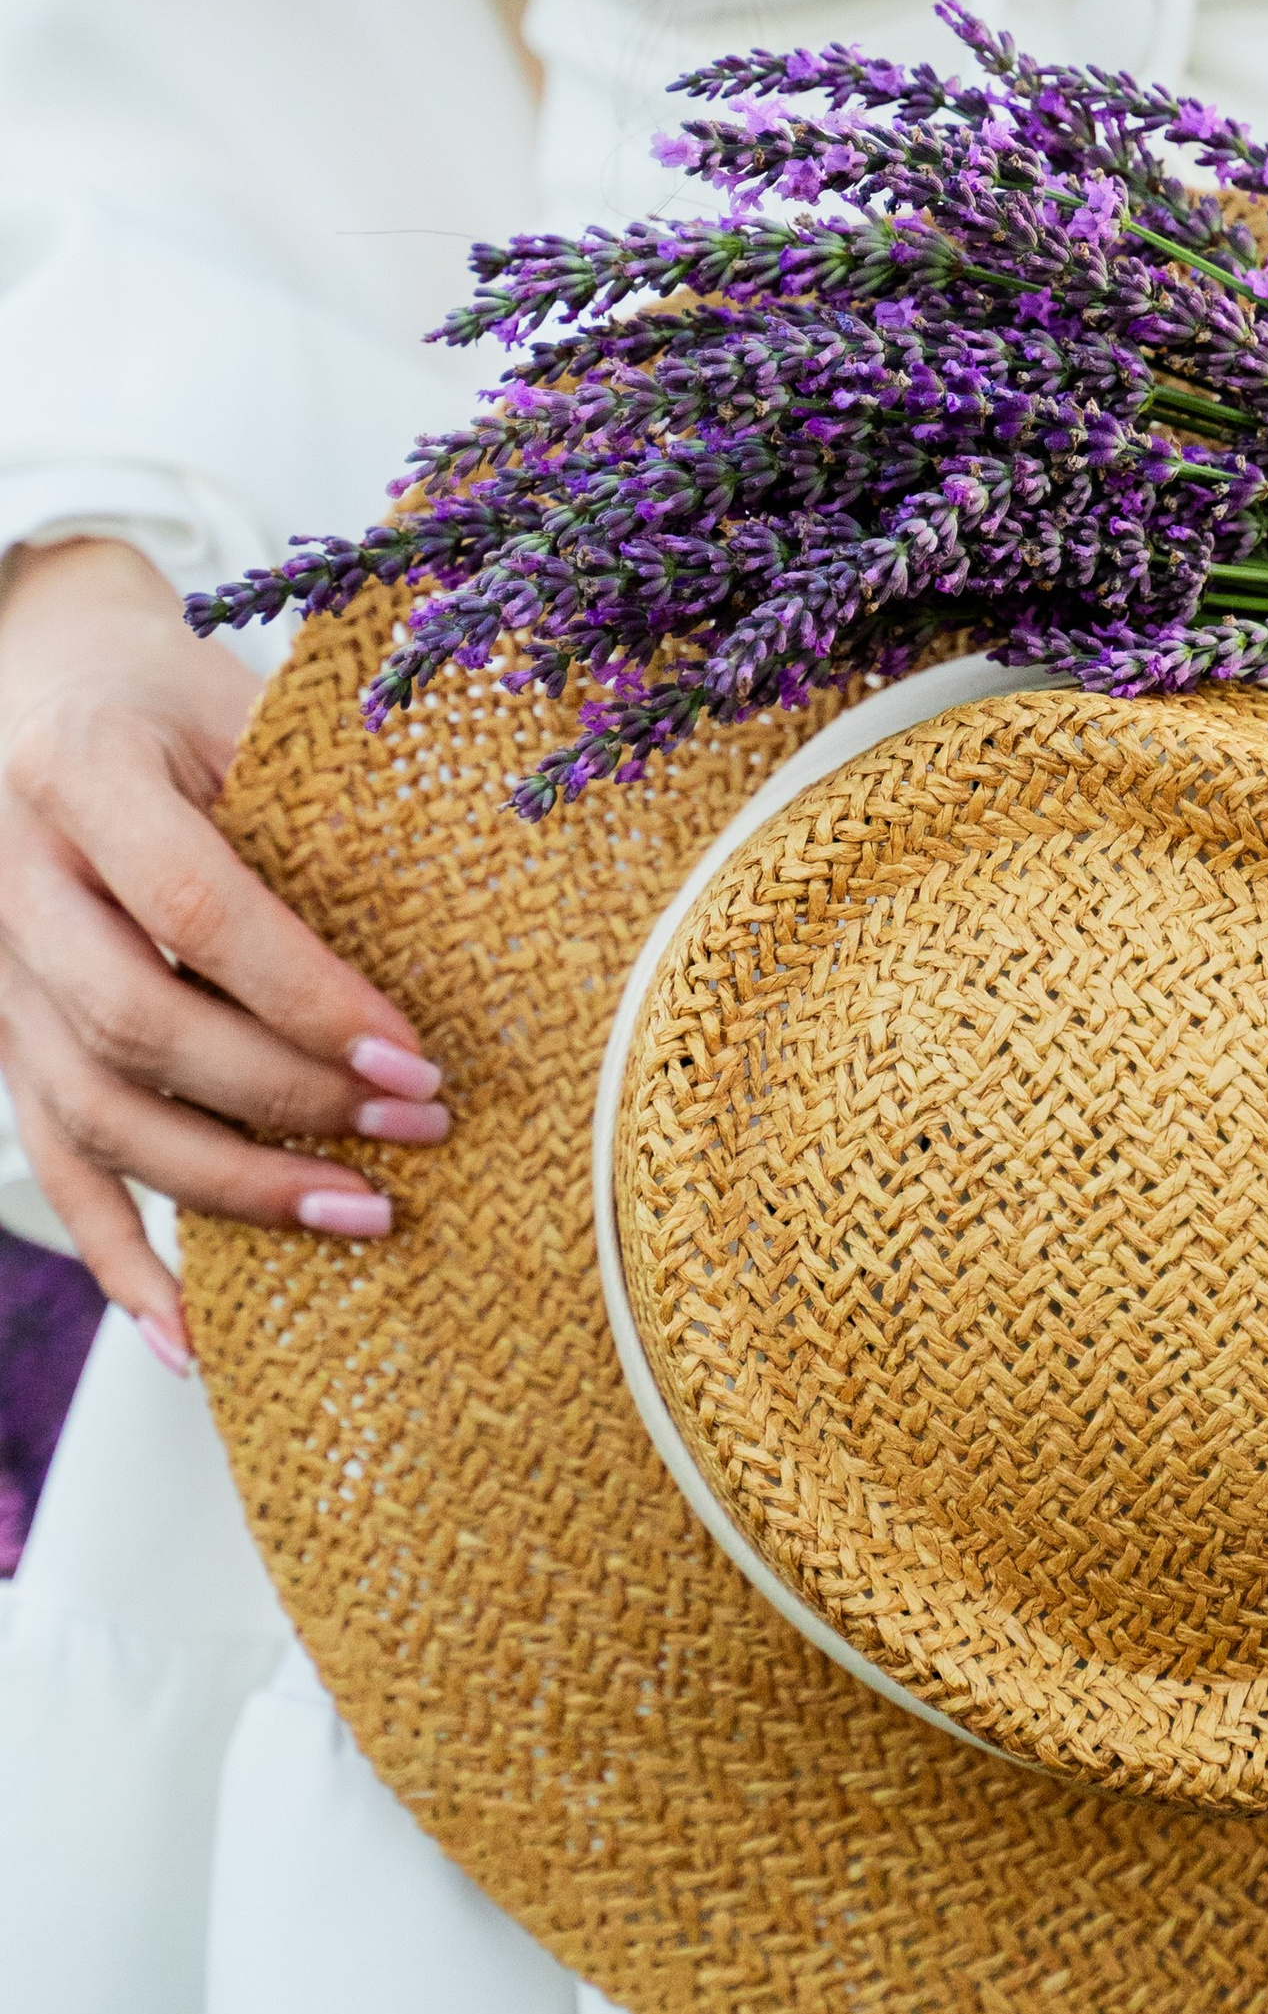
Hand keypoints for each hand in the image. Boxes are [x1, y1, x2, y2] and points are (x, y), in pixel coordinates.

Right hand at [0, 538, 445, 1360]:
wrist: (30, 677)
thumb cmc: (164, 693)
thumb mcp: (238, 704)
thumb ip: (323, 800)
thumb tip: (475, 915)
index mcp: (82, 774)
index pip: (196, 906)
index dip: (307, 995)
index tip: (416, 1056)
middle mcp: (9, 878)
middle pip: (138, 1025)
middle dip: (287, 1097)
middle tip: (419, 1132)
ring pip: (92, 1114)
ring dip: (228, 1187)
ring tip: (362, 1221)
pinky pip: (53, 1166)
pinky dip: (121, 1259)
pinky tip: (189, 1336)